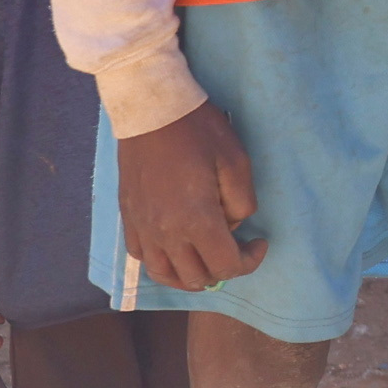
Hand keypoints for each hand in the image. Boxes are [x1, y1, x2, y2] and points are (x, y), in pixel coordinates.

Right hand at [116, 102, 263, 292]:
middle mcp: (165, 233)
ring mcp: (142, 227)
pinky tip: (175, 248)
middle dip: (222, 269)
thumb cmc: (198, 131)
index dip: (249, 262)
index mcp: (196, 220)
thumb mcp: (237, 163)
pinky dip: (162, 262)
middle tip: (235, 248)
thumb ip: (242, 204)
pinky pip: (142, 256)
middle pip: (196, 278)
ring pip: (164, 274)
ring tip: (205, 259)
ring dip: (190, 275)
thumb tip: (231, 226)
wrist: (150, 109)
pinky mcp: (128, 217)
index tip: (258, 243)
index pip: (225, 267)